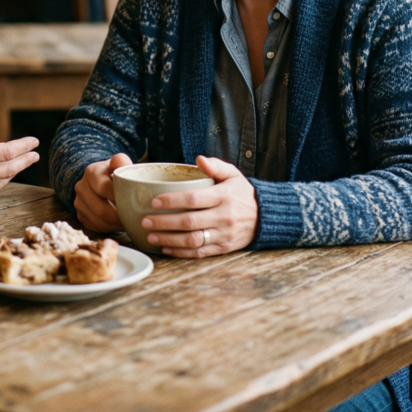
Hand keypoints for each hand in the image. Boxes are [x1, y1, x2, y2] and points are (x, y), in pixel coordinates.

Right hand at [0, 99, 39, 198]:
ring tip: (21, 165)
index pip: (6, 151)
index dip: (23, 146)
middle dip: (25, 161)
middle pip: (9, 169)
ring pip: (2, 182)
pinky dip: (1, 183)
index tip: (34, 142)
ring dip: (15, 172)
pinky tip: (2, 179)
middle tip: (35, 155)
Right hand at [74, 153, 132, 231]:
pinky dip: (108, 228)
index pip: (103, 188)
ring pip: (97, 220)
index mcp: (91, 172)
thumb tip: (119, 160)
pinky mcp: (80, 215)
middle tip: (133, 219)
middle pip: (99, 209)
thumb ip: (121, 162)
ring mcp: (78, 202)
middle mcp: (81, 187)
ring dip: (114, 225)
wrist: (100, 180)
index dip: (119, 198)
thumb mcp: (119, 164)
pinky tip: (118, 224)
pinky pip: (94, 226)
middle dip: (118, 217)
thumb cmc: (114, 173)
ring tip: (128, 222)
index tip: (134, 203)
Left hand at [141, 155, 258, 257]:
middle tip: (145, 220)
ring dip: (169, 240)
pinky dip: (181, 252)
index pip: (193, 199)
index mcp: (223, 196)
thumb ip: (215, 166)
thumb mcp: (233, 174)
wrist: (265, 216)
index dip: (172, 201)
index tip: (153, 201)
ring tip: (150, 236)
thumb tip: (198, 159)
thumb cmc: (242, 192)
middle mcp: (223, 217)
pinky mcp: (223, 248)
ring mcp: (224, 235)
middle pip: (189, 222)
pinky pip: (200, 253)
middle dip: (164, 222)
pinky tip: (166, 248)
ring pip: (193, 240)